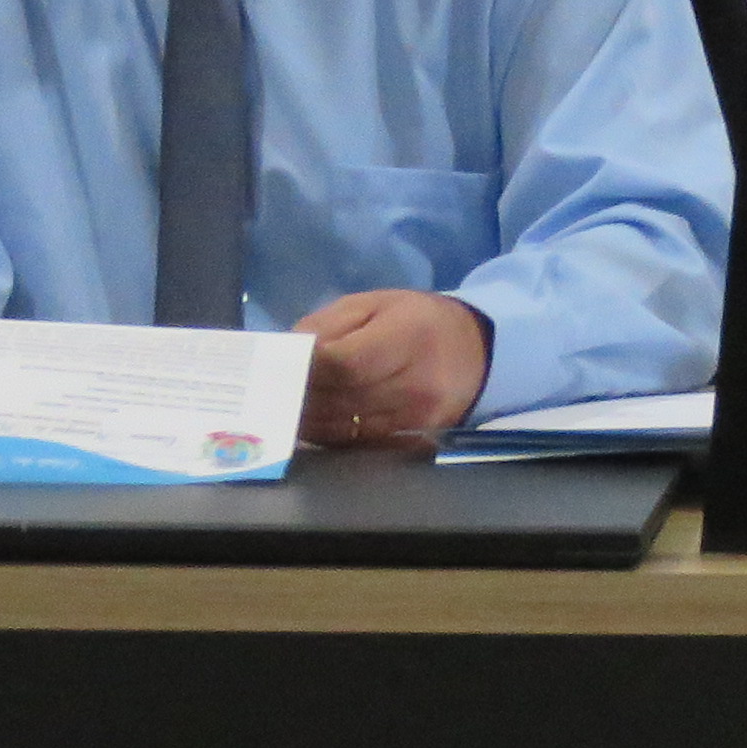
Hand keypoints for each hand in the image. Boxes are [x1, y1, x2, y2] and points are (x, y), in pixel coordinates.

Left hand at [293, 290, 491, 444]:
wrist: (478, 352)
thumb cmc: (419, 320)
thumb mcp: (376, 304)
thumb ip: (328, 325)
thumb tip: (289, 355)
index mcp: (409, 336)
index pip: (344, 364)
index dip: (305, 369)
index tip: (277, 367)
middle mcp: (415, 383)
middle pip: (338, 400)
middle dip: (298, 397)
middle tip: (268, 392)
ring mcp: (414, 418)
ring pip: (342, 428)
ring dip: (306, 420)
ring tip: (282, 408)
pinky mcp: (411, 440)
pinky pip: (355, 443)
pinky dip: (326, 434)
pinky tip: (310, 422)